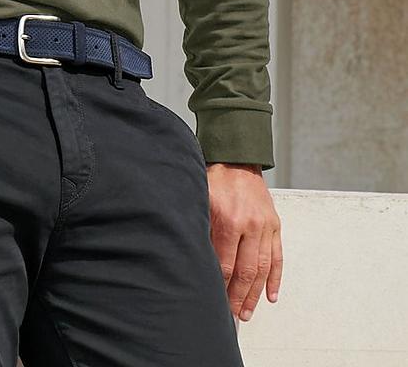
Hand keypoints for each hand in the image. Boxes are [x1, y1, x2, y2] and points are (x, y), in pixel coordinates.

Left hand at [206, 162, 282, 322]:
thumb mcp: (201, 202)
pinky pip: (277, 258)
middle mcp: (250, 226)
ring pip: (262, 269)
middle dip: (238, 296)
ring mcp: (265, 227)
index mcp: (230, 220)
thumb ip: (202, 230)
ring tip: (248, 312)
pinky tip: (271, 296)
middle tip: (232, 314)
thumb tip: (196, 259)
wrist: (237, 160)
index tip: (215, 300)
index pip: (225, 263)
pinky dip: (275, 279)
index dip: (221, 285)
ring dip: (256, 294)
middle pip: (246, 271)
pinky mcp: (275, 225)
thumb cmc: (215, 179)